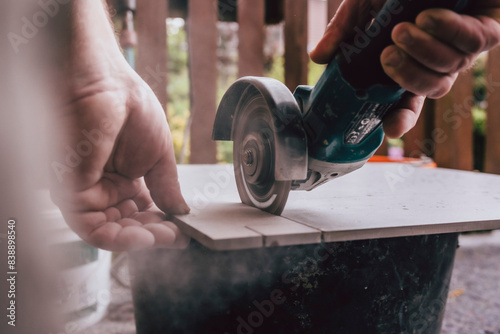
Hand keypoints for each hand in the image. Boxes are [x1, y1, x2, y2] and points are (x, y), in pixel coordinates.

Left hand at [48, 1, 189, 251]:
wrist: (107, 83)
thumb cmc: (130, 108)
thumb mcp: (159, 154)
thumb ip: (167, 186)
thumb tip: (181, 213)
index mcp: (120, 178)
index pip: (137, 212)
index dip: (159, 225)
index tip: (182, 232)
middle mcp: (99, 187)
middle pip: (123, 225)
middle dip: (150, 235)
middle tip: (176, 236)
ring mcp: (83, 190)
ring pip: (107, 232)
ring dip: (137, 240)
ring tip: (165, 237)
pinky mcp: (69, 191)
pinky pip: (91, 228)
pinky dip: (119, 238)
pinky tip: (147, 235)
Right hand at [310, 0, 499, 137]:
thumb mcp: (363, 5)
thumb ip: (344, 31)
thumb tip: (317, 57)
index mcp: (411, 61)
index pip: (409, 100)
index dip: (401, 118)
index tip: (389, 128)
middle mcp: (439, 59)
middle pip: (432, 89)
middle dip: (408, 78)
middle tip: (387, 56)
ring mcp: (465, 46)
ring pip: (451, 68)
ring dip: (424, 52)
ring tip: (403, 29)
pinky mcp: (490, 29)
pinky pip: (474, 43)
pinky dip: (448, 32)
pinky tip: (429, 17)